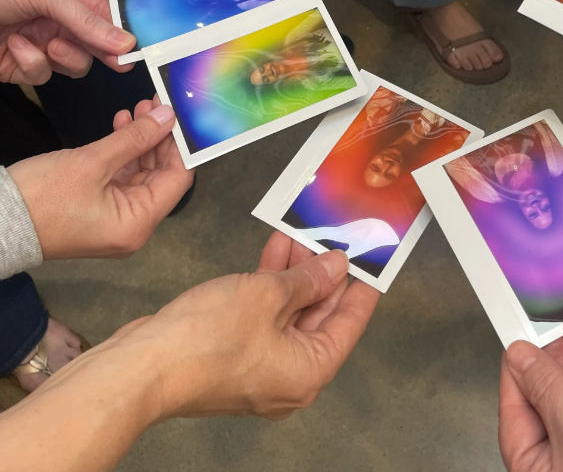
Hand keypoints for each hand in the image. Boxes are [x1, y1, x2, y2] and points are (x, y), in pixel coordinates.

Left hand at [0, 0, 135, 83]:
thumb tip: (126, 42)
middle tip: (119, 63)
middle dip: (103, 52)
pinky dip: (31, 62)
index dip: (123, 31)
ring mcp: (39, 46)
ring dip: (64, 57)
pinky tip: (14, 46)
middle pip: (95, 45)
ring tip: (49, 46)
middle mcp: (57, 22)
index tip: (138, 47)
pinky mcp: (19, 68)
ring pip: (73, 65)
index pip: (106, 16)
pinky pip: (41, 74)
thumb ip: (86, 20)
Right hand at [7, 100, 192, 259]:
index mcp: (138, 223)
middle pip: (161, 174)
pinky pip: (121, 176)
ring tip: (140, 108)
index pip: (178, 179)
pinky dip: (124, 151)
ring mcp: (115, 216)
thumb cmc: (40, 199)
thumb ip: (135, 138)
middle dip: (160, 137)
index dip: (181, 145)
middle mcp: (132, 225)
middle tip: (157, 104)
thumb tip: (167, 117)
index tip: (182, 115)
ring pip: (141, 171)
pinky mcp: (98, 207)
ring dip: (141, 140)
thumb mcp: (92, 162)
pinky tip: (123, 124)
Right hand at [115, 232, 378, 418]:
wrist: (143, 365)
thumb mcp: (268, 295)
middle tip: (332, 236)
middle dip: (323, 273)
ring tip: (301, 233)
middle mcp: (289, 376)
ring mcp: (259, 368)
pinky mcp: (233, 356)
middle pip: (319, 318)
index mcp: (309, 372)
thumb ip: (307, 279)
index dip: (361, 287)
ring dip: (295, 274)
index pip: (349, 324)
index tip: (372, 259)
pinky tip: (273, 251)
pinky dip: (269, 286)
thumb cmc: (209, 337)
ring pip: (289, 314)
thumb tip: (336, 267)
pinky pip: (263, 317)